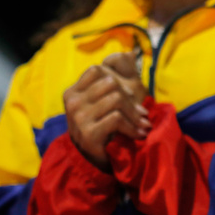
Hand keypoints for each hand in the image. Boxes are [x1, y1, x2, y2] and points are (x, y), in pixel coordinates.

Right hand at [63, 52, 149, 170]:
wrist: (96, 163)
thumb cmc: (107, 128)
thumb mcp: (112, 100)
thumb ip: (120, 75)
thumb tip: (129, 52)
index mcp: (74, 91)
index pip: (97, 69)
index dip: (118, 79)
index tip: (129, 97)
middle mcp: (72, 102)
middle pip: (110, 83)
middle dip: (131, 100)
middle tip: (141, 115)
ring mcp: (78, 117)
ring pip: (116, 99)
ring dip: (135, 115)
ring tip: (142, 125)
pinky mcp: (88, 133)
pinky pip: (116, 118)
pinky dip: (133, 127)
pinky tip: (138, 134)